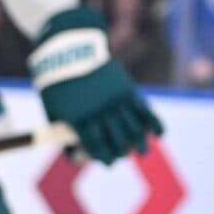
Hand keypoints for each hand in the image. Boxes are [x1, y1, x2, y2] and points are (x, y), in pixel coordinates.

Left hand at [30, 6, 163, 163]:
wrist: (71, 51)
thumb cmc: (58, 85)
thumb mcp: (55, 110)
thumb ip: (67, 132)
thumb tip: (77, 154)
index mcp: (80, 119)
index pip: (96, 145)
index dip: (104, 156)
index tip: (109, 162)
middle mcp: (100, 112)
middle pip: (117, 139)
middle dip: (122, 150)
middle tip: (124, 154)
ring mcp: (115, 100)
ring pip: (133, 128)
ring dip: (139, 142)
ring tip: (142, 152)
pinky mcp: (127, 90)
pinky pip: (144, 110)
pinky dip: (154, 123)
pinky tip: (159, 134)